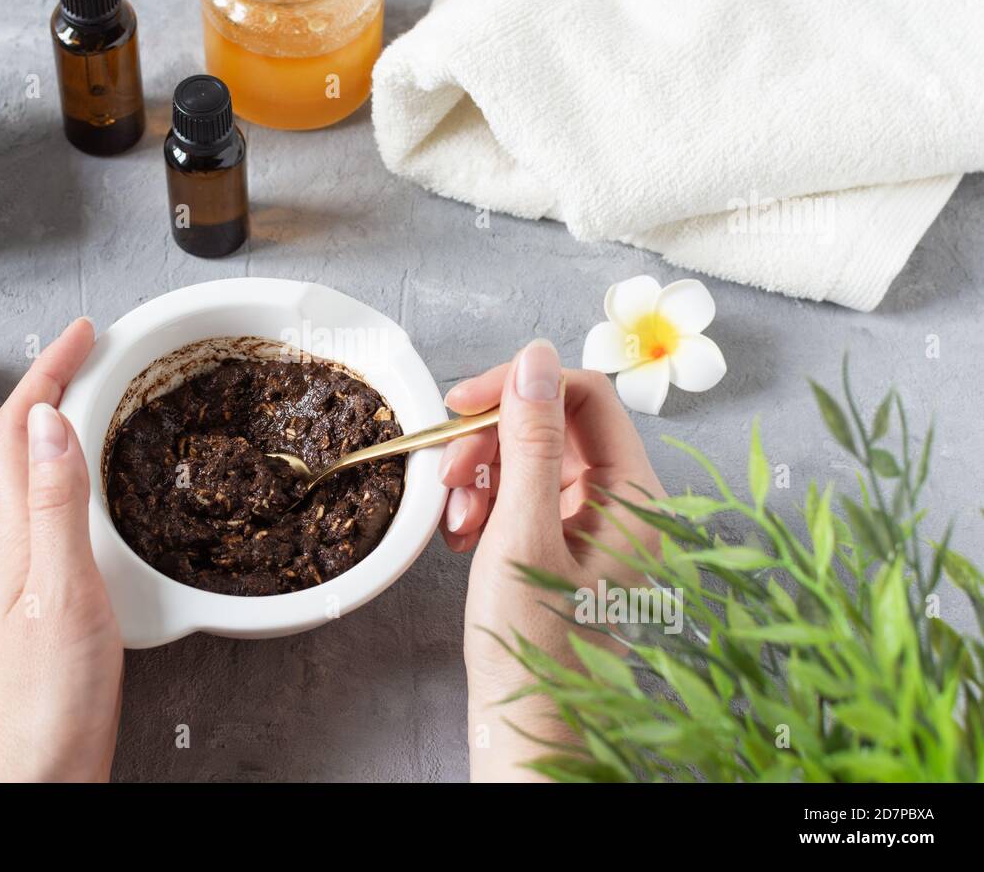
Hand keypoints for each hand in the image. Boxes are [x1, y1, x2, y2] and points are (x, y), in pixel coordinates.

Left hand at [0, 318, 121, 782]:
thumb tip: (48, 418)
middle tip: (98, 352)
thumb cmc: (45, 700)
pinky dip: (85, 481)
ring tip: (109, 400)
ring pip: (44, 479)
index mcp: (17, 536)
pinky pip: (66, 519)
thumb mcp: (59, 592)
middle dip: (56, 385)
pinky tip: (111, 493)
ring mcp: (36, 575)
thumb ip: (56, 506)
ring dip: (68, 428)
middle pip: (23, 446)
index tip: (83, 331)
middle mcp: (19, 547)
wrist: (35, 776)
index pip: (17, 431)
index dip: (46, 372)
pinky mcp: (61, 603)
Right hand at [438, 340, 664, 781]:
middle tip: (450, 471)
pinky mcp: (560, 544)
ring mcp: (591, 526)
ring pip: (529, 459)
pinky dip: (484, 504)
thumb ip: (529, 441)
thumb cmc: (534, 647)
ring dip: (482, 474)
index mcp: (635, 498)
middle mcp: (621, 505)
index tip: (464, 402)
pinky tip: (463, 536)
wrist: (525, 725)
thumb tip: (535, 359)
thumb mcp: (522, 533)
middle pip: (553, 425)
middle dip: (492, 439)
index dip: (524, 387)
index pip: (587, 396)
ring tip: (458, 520)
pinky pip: (519, 495)